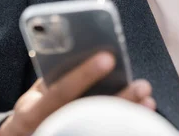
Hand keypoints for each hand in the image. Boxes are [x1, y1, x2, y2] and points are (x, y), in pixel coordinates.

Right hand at [0, 52, 154, 135]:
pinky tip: (141, 112)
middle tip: (142, 85)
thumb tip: (84, 50)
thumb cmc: (36, 106)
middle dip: (118, 100)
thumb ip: (54, 75)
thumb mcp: (35, 92)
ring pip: (98, 129)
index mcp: (31, 112)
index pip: (59, 92)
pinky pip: (102, 132)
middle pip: (87, 116)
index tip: (108, 57)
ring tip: (147, 98)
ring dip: (126, 112)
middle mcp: (47, 130)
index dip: (83, 75)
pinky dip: (123, 124)